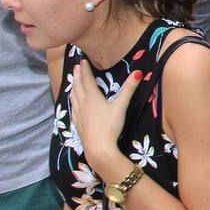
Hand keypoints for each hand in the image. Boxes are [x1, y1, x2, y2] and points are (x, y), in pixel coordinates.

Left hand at [68, 61, 142, 182]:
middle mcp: (83, 104)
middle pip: (78, 86)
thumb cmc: (110, 126)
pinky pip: (72, 108)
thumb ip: (128, 89)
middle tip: (75, 67)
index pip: (87, 79)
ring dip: (73, 87)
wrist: (98, 148)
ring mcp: (78, 114)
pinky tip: (73, 103)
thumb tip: (138, 72)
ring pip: (73, 97)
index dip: (85, 69)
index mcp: (92, 97)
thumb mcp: (121, 106)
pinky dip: (72, 101)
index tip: (82, 61)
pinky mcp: (77, 123)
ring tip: (73, 81)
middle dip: (77, 76)